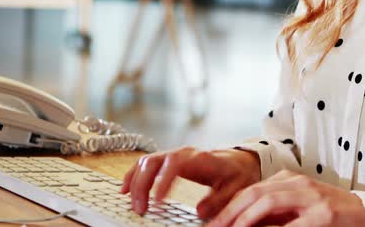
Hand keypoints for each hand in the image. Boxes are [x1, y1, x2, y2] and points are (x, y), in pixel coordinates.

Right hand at [121, 147, 260, 217]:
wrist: (239, 160)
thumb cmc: (236, 173)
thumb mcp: (235, 188)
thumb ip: (219, 200)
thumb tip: (200, 211)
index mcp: (200, 158)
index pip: (175, 164)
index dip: (163, 181)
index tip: (157, 201)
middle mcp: (183, 153)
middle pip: (154, 161)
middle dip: (142, 184)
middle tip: (140, 209)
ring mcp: (174, 155)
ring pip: (146, 162)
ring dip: (134, 182)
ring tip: (133, 204)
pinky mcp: (168, 161)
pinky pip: (145, 164)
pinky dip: (133, 175)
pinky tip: (125, 189)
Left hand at [207, 170, 364, 226]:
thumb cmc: (329, 213)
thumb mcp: (297, 208)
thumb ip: (273, 214)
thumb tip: (241, 224)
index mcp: (288, 180)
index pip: (251, 191)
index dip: (229, 208)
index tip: (214, 224)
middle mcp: (297, 184)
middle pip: (254, 193)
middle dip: (230, 213)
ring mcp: (310, 197)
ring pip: (268, 202)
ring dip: (245, 219)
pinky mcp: (323, 214)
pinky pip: (291, 224)